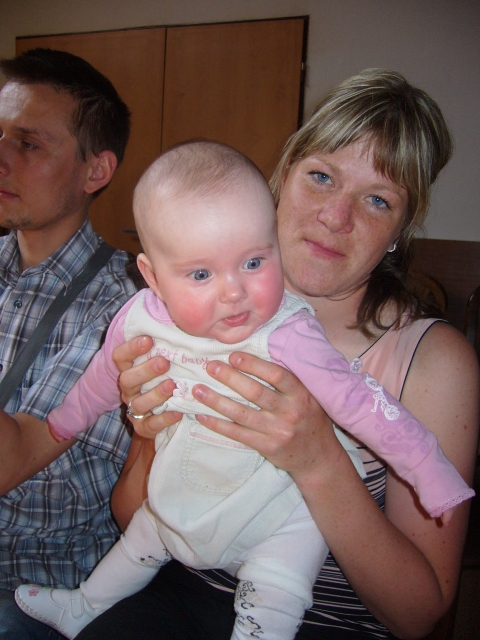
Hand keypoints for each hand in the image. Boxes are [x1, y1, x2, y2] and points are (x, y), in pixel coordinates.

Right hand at [112, 336, 181, 437]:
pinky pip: (151, 425)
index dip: (131, 348)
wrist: (161, 412)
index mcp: (128, 370)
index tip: (149, 339)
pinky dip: (165, 419)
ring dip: (156, 394)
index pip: (120, 357)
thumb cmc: (165, 376)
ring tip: (173, 386)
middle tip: (164, 362)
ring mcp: (135, 409)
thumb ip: (165, 342)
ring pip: (139, 403)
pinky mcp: (144, 427)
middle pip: (127, 379)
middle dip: (145, 370)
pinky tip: (178, 411)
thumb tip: (174, 316)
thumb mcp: (162, 358)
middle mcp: (129, 389)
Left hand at [191, 351, 343, 480]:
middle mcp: (290, 412)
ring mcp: (277, 431)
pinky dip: (218, 425)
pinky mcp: (266, 446)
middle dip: (230, 378)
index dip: (254, 365)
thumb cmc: (310, 421)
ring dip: (216, 401)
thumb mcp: (308, 398)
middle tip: (210, 367)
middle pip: (255, 392)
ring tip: (198, 389)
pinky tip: (202, 416)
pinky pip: (237, 434)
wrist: (318, 458)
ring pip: (241, 413)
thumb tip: (255, 359)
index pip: (276, 375)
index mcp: (301, 395)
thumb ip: (288, 383)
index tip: (233, 356)